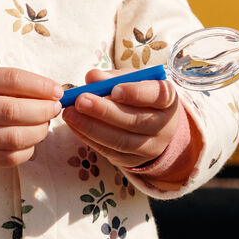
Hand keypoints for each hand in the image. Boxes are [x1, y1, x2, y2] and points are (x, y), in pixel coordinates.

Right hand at [0, 68, 62, 169]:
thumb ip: (10, 84)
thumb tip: (51, 92)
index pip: (11, 80)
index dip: (40, 86)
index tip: (57, 91)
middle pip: (13, 110)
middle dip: (43, 110)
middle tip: (54, 109)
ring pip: (13, 137)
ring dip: (38, 131)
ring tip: (44, 125)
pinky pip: (9, 158)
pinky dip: (27, 151)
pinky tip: (30, 142)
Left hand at [61, 69, 178, 169]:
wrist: (151, 126)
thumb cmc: (137, 95)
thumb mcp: (130, 81)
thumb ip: (112, 77)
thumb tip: (92, 77)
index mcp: (167, 100)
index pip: (158, 96)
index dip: (136, 93)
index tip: (114, 89)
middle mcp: (164, 126)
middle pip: (135, 121)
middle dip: (104, 111)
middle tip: (80, 100)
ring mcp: (150, 147)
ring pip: (121, 141)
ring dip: (91, 127)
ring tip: (70, 114)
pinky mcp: (133, 161)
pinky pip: (110, 152)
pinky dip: (89, 138)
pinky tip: (74, 125)